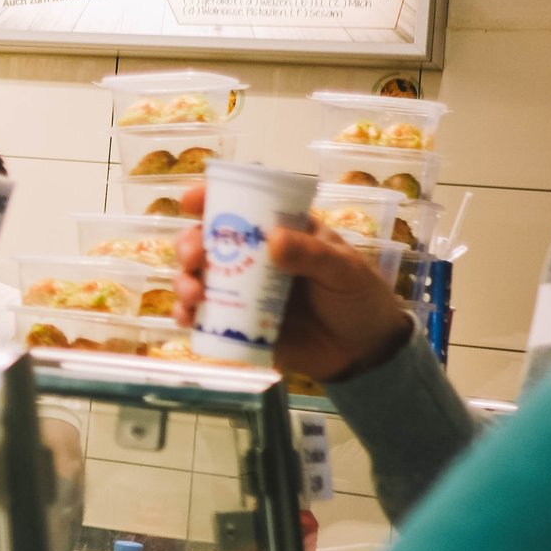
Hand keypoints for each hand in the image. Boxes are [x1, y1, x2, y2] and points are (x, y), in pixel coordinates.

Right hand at [170, 183, 412, 381]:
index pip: (240, 206)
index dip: (209, 198)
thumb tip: (272, 240)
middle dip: (188, 244)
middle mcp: (253, 258)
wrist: (366, 352)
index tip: (190, 200)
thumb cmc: (358, 298)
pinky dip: (187, 315)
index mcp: (278, 232)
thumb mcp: (343, 269)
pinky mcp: (239, 324)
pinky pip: (204, 316)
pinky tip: (187, 318)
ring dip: (184, 280)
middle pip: (207, 242)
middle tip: (194, 256)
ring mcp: (243, 292)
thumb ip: (312, 254)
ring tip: (193, 293)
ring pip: (198, 277)